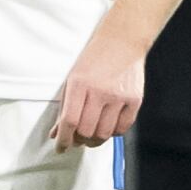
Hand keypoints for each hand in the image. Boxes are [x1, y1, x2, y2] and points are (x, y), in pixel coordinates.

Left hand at [55, 27, 145, 150]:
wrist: (122, 42)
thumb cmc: (94, 60)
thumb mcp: (72, 79)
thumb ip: (65, 107)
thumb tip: (56, 133)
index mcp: (79, 85)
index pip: (69, 122)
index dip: (63, 140)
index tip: (61, 147)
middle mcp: (99, 92)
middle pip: (87, 131)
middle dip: (80, 141)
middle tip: (78, 140)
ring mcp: (119, 97)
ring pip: (105, 133)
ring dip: (96, 140)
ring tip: (92, 136)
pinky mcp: (135, 100)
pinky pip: (123, 128)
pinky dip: (113, 133)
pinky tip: (108, 127)